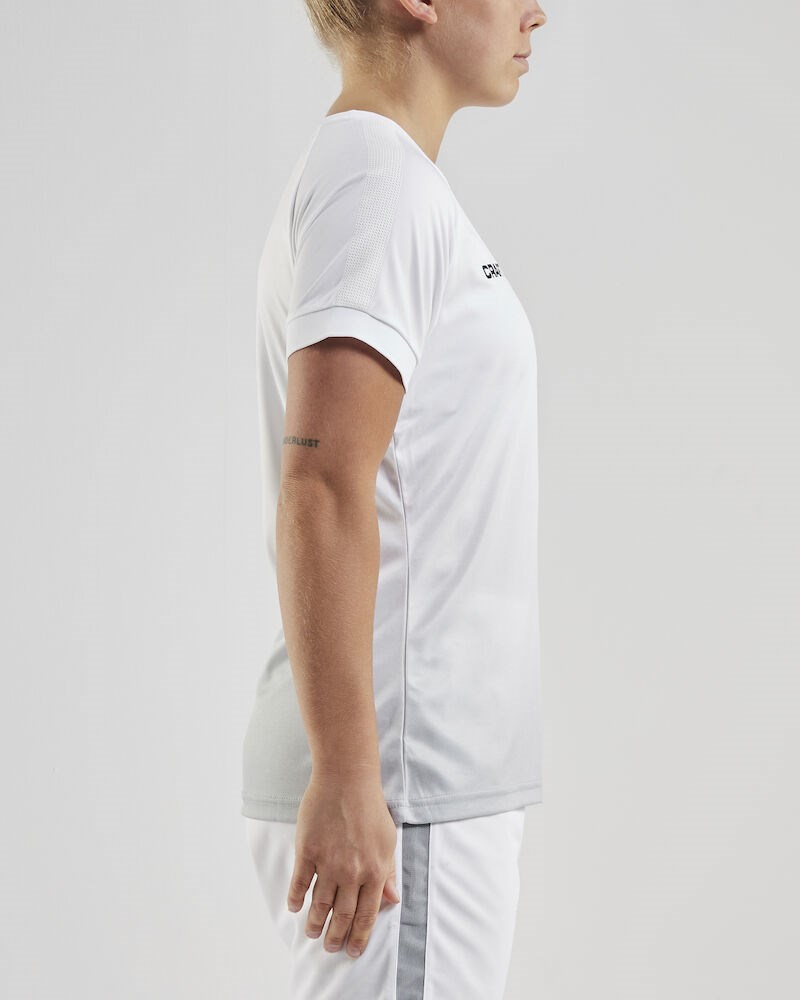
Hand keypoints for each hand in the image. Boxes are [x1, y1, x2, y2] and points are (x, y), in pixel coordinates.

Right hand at [287, 772, 400, 957]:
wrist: (347, 780)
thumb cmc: (370, 807)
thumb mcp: (388, 840)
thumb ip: (389, 872)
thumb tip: (392, 899)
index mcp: (375, 870)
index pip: (368, 915)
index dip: (360, 936)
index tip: (353, 950)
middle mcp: (352, 872)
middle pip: (343, 915)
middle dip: (336, 936)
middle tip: (330, 947)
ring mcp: (328, 863)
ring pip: (320, 904)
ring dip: (315, 923)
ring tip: (312, 933)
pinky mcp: (308, 851)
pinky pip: (300, 882)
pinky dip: (296, 898)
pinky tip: (294, 908)